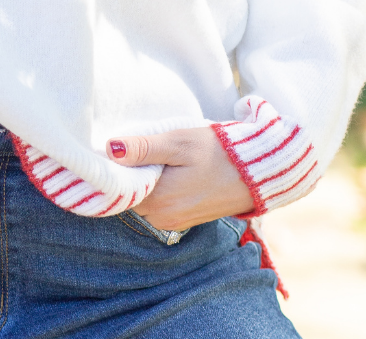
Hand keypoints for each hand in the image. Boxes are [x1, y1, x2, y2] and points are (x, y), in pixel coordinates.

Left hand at [107, 127, 253, 231]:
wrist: (256, 172)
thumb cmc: (217, 153)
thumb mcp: (178, 143)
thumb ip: (143, 148)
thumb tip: (109, 149)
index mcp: (158, 201)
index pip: (120, 187)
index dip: (118, 167)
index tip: (121, 147)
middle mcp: (163, 218)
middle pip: (131, 195)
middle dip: (132, 174)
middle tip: (144, 147)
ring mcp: (175, 222)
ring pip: (145, 200)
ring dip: (147, 180)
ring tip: (161, 157)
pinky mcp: (185, 219)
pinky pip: (160, 204)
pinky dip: (159, 188)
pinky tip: (171, 169)